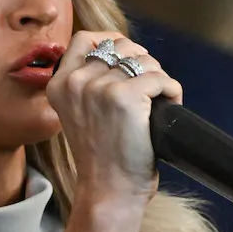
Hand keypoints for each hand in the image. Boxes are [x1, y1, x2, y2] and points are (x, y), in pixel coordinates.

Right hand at [45, 31, 182, 205]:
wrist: (107, 192)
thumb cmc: (100, 160)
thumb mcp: (79, 115)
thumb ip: (88, 85)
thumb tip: (124, 54)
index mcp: (60, 85)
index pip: (86, 39)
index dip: (113, 42)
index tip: (129, 57)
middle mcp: (76, 82)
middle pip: (122, 46)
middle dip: (142, 63)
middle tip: (149, 89)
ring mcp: (100, 87)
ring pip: (145, 61)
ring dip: (159, 78)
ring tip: (159, 102)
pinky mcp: (126, 96)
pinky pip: (162, 79)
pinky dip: (172, 92)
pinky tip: (170, 107)